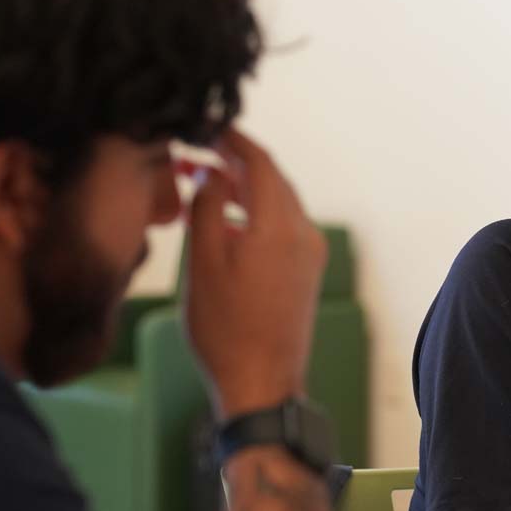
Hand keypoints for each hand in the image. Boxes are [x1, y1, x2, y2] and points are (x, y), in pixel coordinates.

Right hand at [183, 128, 326, 418]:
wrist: (262, 384)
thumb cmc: (226, 330)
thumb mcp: (203, 263)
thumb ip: (208, 208)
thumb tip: (214, 174)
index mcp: (280, 227)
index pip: (261, 163)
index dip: (235, 139)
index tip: (211, 125)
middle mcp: (304, 235)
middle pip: (273, 180)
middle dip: (237, 163)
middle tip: (200, 153)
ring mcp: (310, 255)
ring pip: (279, 204)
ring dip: (245, 190)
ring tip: (206, 185)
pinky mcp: (307, 273)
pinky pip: (284, 227)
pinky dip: (256, 215)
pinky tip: (228, 224)